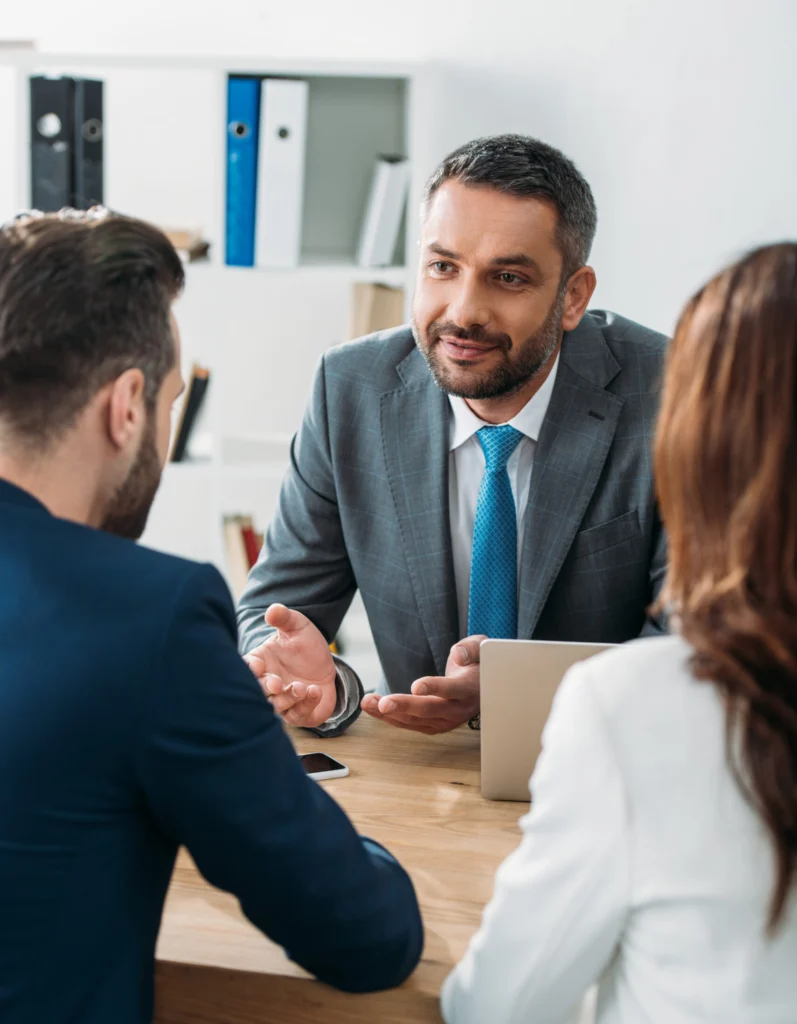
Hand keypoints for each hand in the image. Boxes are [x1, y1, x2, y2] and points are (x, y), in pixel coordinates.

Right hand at [244, 605, 337, 727]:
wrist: (325, 665)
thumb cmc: (304, 645)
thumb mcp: (297, 626)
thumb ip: (284, 618)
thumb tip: (273, 609)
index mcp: (260, 662)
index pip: (247, 668)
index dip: (249, 669)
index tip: (257, 665)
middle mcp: (267, 684)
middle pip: (258, 691)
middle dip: (266, 688)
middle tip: (276, 683)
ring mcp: (281, 700)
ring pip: (277, 706)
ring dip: (288, 698)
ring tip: (301, 687)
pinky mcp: (297, 713)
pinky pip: (298, 715)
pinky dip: (306, 705)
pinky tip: (315, 691)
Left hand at [361, 635, 485, 734]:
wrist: (483, 686)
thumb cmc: (479, 663)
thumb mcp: (482, 647)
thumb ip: (471, 649)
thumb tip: (458, 655)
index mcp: (469, 689)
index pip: (452, 690)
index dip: (434, 688)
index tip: (416, 686)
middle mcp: (458, 709)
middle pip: (430, 709)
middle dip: (404, 706)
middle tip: (383, 703)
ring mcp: (445, 721)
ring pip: (415, 720)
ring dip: (390, 713)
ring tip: (368, 702)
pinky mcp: (434, 725)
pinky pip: (410, 724)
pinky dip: (390, 718)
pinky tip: (373, 708)